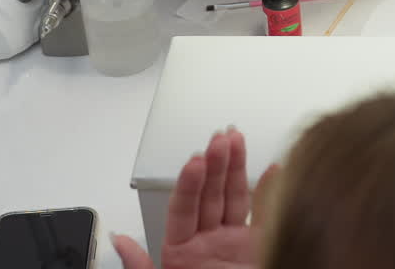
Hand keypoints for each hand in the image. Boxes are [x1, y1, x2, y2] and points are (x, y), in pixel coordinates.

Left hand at [113, 129, 278, 268]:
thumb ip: (143, 268)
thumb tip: (120, 243)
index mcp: (181, 253)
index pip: (183, 209)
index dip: (189, 184)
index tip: (195, 162)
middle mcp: (209, 243)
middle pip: (211, 195)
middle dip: (215, 164)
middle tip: (220, 139)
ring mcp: (237, 243)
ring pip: (236, 196)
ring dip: (237, 166)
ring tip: (236, 138)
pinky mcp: (263, 245)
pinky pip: (267, 212)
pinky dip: (271, 189)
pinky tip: (273, 169)